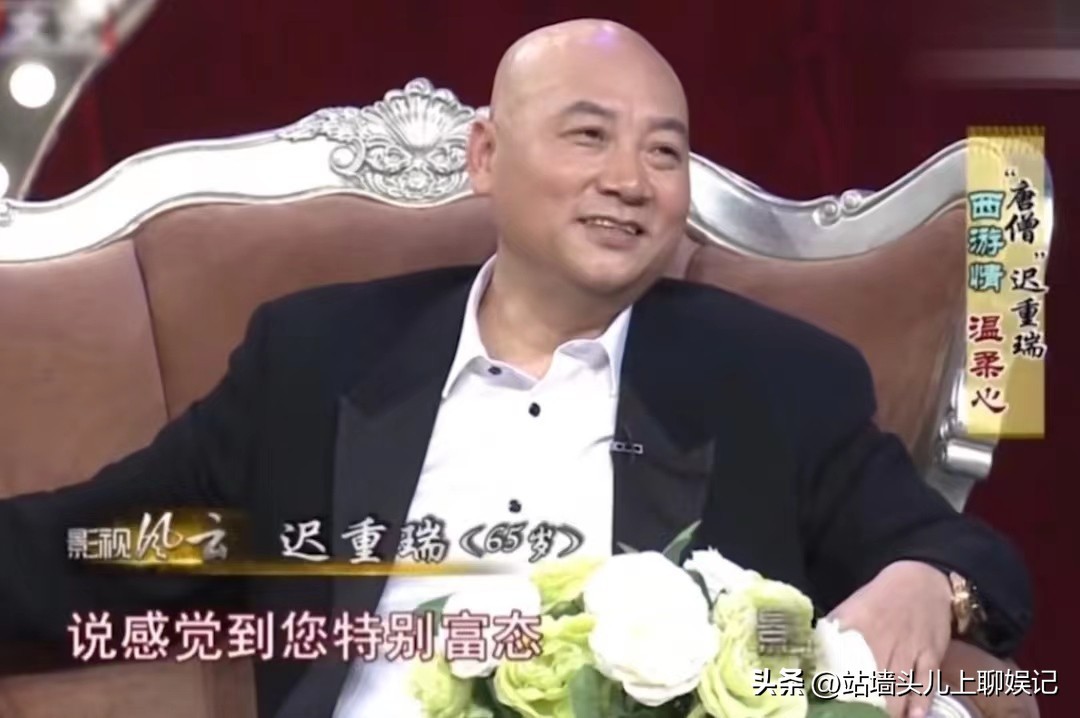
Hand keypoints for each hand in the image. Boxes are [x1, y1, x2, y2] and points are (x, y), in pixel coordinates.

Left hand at [828, 560, 952, 717]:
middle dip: (867, 705)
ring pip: (899, 685)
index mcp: (856, 628)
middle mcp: (882, 640)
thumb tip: (810, 656)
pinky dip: (921, 700)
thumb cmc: (879, 599)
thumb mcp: (849, 610)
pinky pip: (927, 680)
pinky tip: (915, 716)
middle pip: (873, 680)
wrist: (921, 581)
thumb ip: (832, 634)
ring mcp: (909, 649)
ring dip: (892, 709)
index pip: (842, 661)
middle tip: (862, 716)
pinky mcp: (931, 654)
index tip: (832, 704)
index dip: (837, 687)